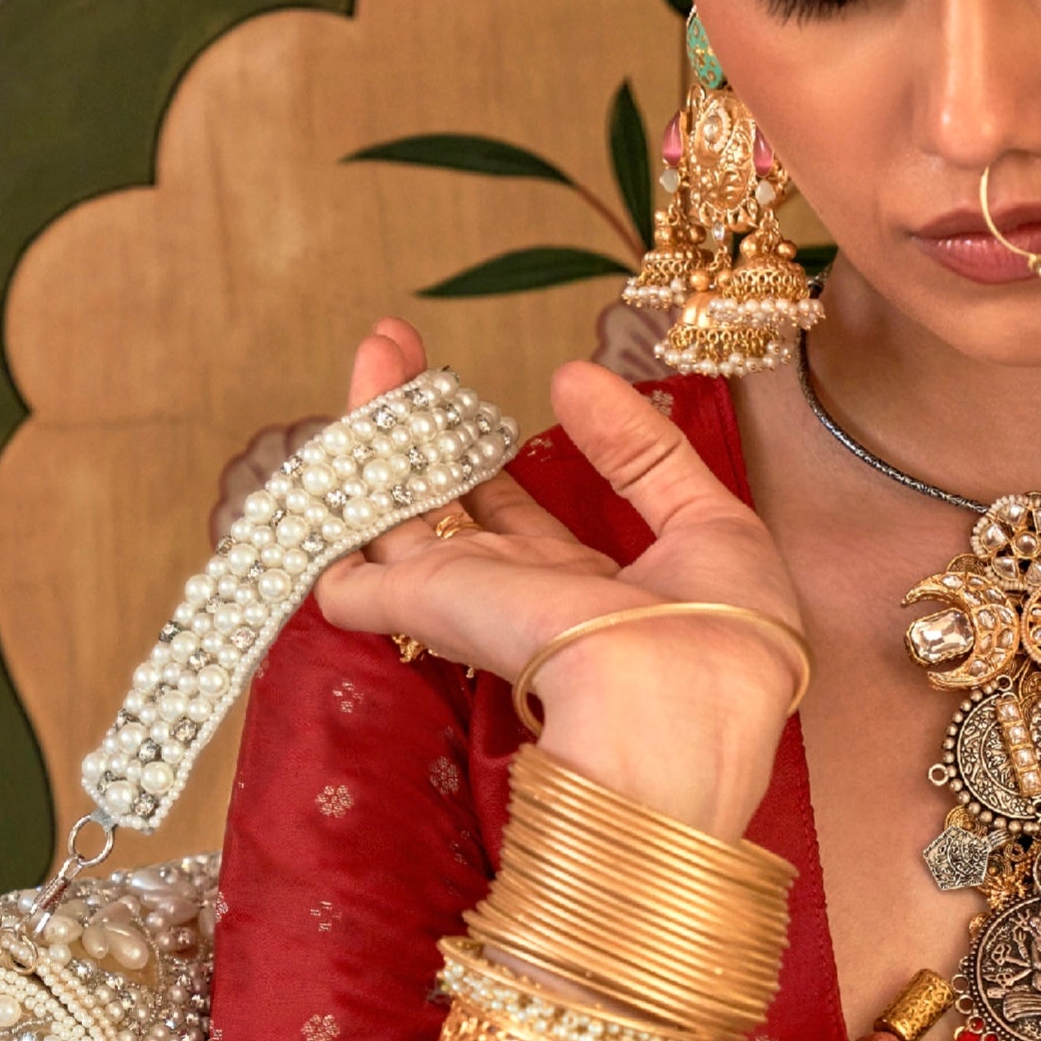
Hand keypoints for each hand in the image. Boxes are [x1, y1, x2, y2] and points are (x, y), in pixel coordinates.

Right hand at [316, 320, 805, 839]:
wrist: (686, 699)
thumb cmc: (723, 637)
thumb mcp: (708, 522)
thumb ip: (643, 453)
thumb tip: (574, 379)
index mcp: (577, 590)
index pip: (510, 512)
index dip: (484, 450)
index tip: (465, 396)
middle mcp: (511, 596)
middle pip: (439, 499)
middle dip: (414, 419)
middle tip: (391, 340)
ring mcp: (464, 602)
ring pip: (390, 511)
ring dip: (373, 426)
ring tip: (371, 343)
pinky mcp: (424, 605)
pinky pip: (345, 573)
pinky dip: (323, 520)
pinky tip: (317, 453)